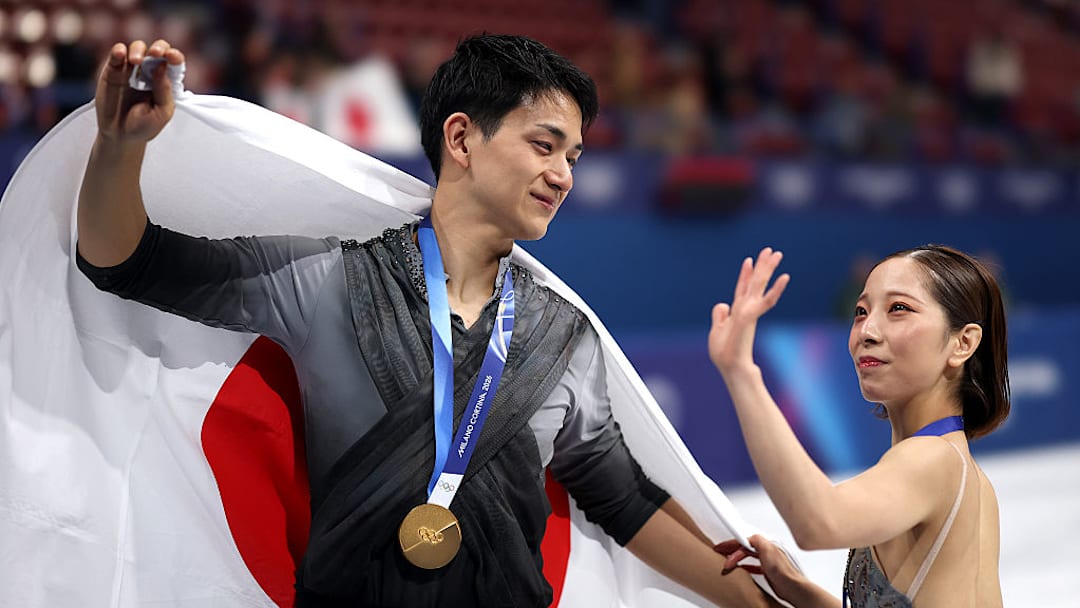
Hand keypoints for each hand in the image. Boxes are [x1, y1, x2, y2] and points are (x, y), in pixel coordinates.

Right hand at [95, 40, 184, 145]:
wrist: (120, 135)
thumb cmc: (145, 126)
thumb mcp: (162, 113)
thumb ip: (164, 90)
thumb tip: (162, 65)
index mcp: (166, 81)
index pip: (173, 62)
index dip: (174, 56)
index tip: (173, 57)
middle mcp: (150, 72)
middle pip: (157, 50)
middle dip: (159, 48)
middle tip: (156, 54)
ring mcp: (131, 70)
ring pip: (137, 48)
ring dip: (138, 50)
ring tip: (136, 61)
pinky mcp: (113, 70)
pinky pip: (116, 55)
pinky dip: (118, 50)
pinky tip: (121, 54)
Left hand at [708, 248, 788, 375]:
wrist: (731, 366)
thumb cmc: (725, 353)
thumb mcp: (717, 330)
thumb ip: (720, 316)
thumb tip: (722, 304)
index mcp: (737, 311)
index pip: (741, 288)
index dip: (745, 274)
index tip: (748, 259)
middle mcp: (746, 308)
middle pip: (755, 282)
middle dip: (763, 266)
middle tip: (771, 250)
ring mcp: (750, 311)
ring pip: (761, 285)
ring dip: (769, 269)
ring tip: (777, 254)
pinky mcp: (752, 316)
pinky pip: (767, 300)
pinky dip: (776, 288)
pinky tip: (785, 277)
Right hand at [715, 534, 808, 605]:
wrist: (791, 586)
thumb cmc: (782, 571)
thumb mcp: (767, 549)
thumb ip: (756, 540)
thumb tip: (747, 536)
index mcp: (765, 543)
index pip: (743, 540)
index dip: (731, 543)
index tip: (722, 547)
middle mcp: (766, 550)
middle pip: (744, 547)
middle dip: (731, 549)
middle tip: (720, 551)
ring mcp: (767, 560)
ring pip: (747, 555)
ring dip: (736, 557)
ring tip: (727, 559)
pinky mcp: (767, 570)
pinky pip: (752, 565)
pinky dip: (744, 566)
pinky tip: (741, 568)